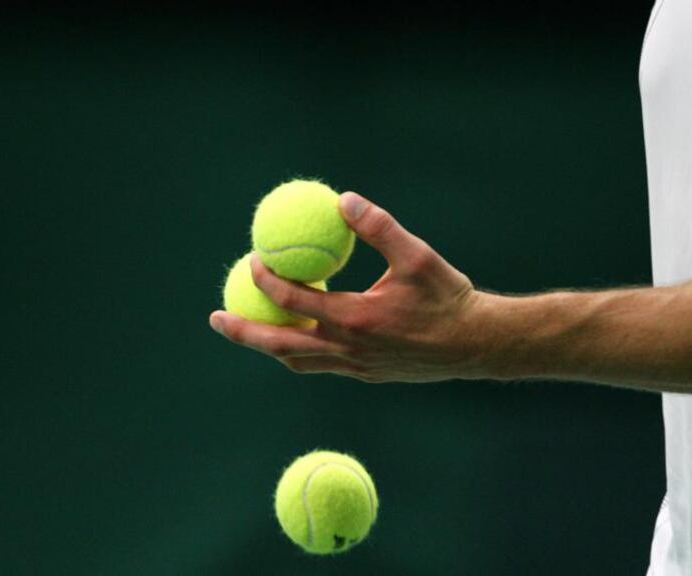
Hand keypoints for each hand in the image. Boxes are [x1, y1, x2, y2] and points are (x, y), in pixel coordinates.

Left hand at [209, 192, 490, 382]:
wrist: (476, 343)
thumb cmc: (448, 297)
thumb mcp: (417, 256)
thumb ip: (379, 227)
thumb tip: (343, 199)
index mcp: (356, 319)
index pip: (294, 301)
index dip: (266, 280)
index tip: (252, 259)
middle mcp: (349, 350)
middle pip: (280, 344)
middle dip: (243, 330)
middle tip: (215, 317)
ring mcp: (356, 368)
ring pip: (298, 361)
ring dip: (268, 345)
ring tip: (246, 327)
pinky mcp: (366, 375)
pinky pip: (321, 365)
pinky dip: (298, 351)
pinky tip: (297, 333)